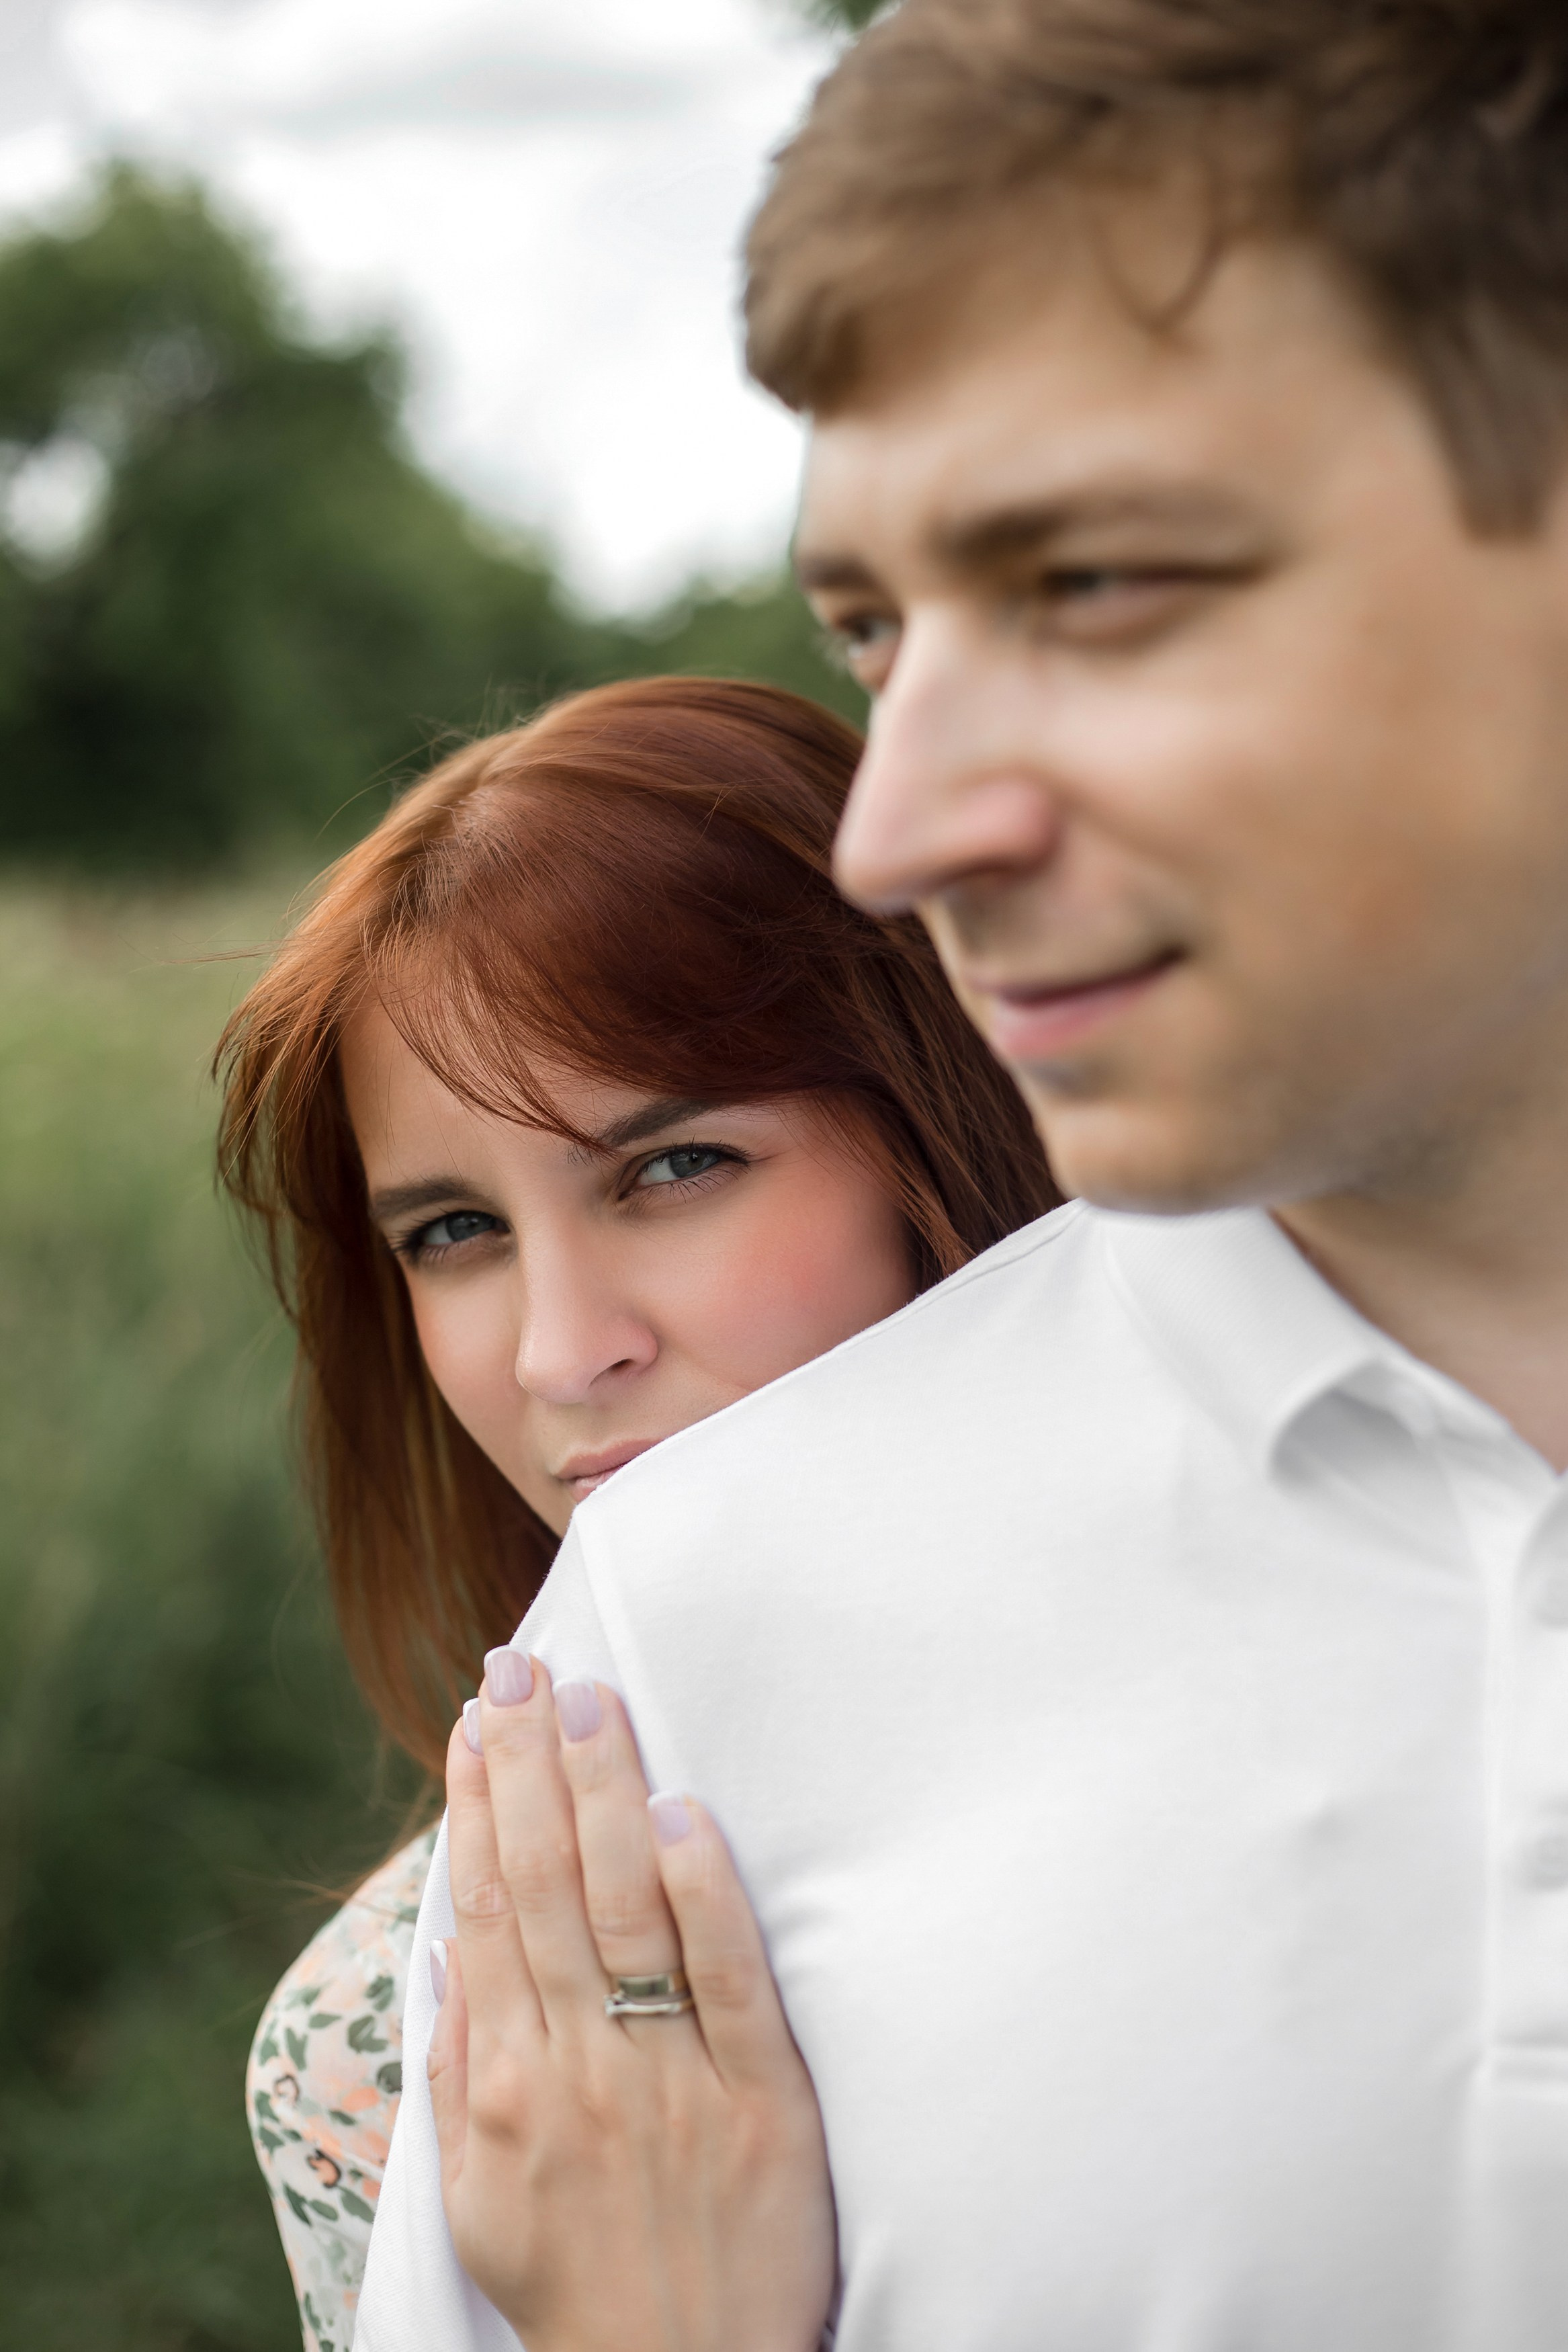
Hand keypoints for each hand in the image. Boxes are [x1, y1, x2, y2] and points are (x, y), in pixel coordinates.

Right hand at [429, 1651, 835, 2351]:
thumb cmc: (574, 2289)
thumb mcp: (477, 2195)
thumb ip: (458, 2068)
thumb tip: (448, 1953)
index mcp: (503, 2086)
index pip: (484, 1910)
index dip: (477, 1805)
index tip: (475, 1717)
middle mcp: (577, 2069)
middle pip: (548, 1887)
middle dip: (529, 1766)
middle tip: (522, 1665)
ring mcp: (671, 2080)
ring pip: (630, 1910)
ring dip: (606, 1796)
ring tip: (592, 1702)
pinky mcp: (762, 2104)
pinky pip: (731, 1981)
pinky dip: (706, 1895)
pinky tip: (687, 1817)